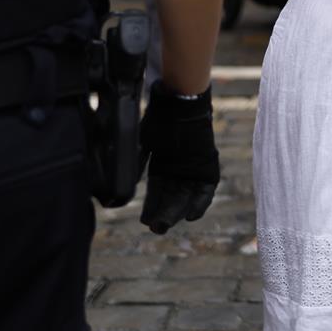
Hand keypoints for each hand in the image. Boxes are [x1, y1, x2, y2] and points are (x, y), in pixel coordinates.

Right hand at [139, 83, 218, 232]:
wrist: (179, 103)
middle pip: (171, 199)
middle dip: (164, 214)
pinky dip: (200, 202)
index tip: (145, 220)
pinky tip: (192, 215)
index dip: (151, 208)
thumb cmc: (159, 120)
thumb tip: (123, 185)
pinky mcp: (208, 166)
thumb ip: (136, 165)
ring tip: (168, 223)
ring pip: (186, 197)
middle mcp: (178, 171)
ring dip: (178, 212)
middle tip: (156, 228)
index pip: (156, 194)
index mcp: (161, 166)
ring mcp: (193, 169)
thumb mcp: (143, 144)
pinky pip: (206, 190)